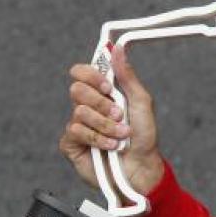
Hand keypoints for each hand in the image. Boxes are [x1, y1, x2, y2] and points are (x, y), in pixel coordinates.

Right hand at [58, 44, 164, 195]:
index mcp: (102, 94)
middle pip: (76, 90)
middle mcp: (88, 107)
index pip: (81, 73)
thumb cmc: (144, 137)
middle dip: (101, 104)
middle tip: (118, 114)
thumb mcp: (141, 102)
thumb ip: (127, 76)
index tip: (107, 86)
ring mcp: (78, 125)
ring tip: (121, 135)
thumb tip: (118, 49)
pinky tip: (110, 146)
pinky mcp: (71, 144)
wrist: (141, 168)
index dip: (91, 75)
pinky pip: (75, 132)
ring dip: (106, 125)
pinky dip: (98, 138)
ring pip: (79, 112)